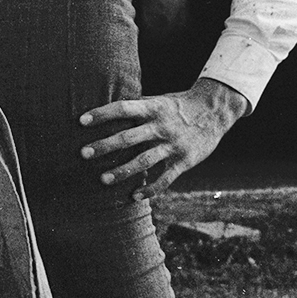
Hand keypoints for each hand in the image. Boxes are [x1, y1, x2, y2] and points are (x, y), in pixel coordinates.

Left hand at [78, 77, 249, 199]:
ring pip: (145, 161)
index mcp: (153, 108)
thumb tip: (103, 105)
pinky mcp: (185, 161)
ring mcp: (174, 145)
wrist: (215, 111)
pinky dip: (150, 189)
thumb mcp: (157, 101)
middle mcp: (162, 127)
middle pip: (129, 137)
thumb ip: (135, 106)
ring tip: (103, 180)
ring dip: (123, 171)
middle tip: (83, 153)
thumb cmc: (176, 106)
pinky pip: (165, 178)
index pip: (123, 108)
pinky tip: (134, 196)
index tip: (81, 121)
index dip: (102, 114)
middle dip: (106, 146)